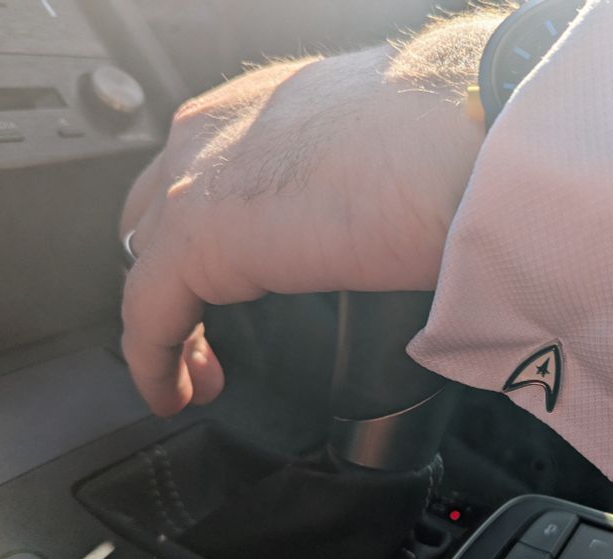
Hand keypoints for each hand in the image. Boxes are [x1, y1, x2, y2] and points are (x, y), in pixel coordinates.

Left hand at [120, 16, 497, 415]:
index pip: (203, 175)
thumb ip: (347, 187)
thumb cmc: (453, 143)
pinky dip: (155, 361)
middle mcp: (216, 132)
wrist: (465, 141)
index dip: (207, 240)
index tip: (238, 286)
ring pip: (150, 265)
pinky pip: (147, 314)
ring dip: (170, 328)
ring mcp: (198, 177)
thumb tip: (374, 236)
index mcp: (264, 109)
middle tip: (208, 335)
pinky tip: (177, 394)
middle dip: (176, 279)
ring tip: (201, 377)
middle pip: (159, 218)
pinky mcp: (196, 236)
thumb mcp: (381, 158)